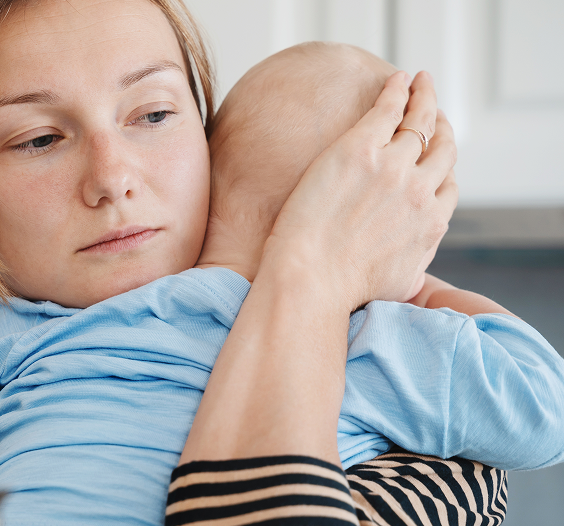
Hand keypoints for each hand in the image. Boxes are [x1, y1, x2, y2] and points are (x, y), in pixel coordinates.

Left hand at [264, 71, 457, 311]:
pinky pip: (388, 109)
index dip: (443, 167)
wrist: (311, 280)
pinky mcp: (359, 150)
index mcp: (431, 224)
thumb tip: (417, 275)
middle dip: (443, 126)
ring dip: (425, 98)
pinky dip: (398, 91)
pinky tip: (398, 78)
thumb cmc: (340, 290)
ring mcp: (392, 168)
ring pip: (421, 122)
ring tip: (422, 83)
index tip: (435, 155)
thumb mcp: (396, 287)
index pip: (448, 186)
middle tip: (434, 109)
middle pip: (443, 148)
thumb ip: (414, 270)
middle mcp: (420, 192)